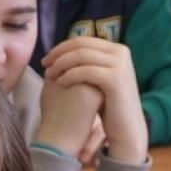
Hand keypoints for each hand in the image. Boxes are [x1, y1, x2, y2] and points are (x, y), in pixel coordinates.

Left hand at [41, 37, 148, 163]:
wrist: (126, 130)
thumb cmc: (109, 108)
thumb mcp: (99, 80)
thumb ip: (88, 64)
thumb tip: (63, 53)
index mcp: (117, 49)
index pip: (83, 41)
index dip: (62, 48)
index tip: (47, 59)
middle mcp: (120, 52)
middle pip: (81, 44)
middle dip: (59, 53)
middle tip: (44, 64)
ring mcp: (119, 64)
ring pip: (81, 56)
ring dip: (61, 64)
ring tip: (49, 75)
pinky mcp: (115, 78)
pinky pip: (85, 71)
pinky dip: (69, 75)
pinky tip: (59, 83)